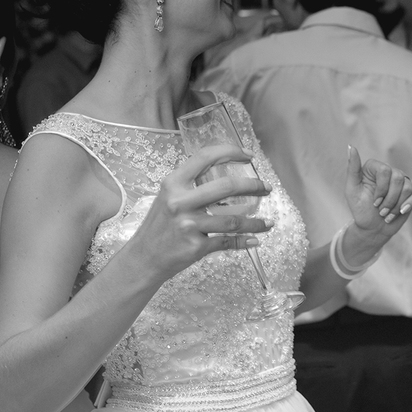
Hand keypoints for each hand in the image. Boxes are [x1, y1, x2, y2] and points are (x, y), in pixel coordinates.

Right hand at [125, 144, 271, 280]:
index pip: (206, 157)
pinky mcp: (196, 246)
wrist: (143, 258)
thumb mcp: (167, 198)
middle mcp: (181, 201)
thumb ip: (190, 186)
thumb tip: (224, 179)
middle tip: (266, 188)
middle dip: (253, 186)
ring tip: (267, 223)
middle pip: (227, 187)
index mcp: (174, 183)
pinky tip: (254, 239)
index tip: (249, 156)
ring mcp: (189, 225)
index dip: (231, 152)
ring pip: (233, 221)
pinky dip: (244, 241)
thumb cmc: (158, 227)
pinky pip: (227, 242)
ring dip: (255, 222)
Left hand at [345, 146, 411, 238]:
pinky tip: (402, 211)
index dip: (381, 189)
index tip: (374, 202)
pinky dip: (411, 203)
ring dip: (397, 206)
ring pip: (408, 188)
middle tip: (381, 210)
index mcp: (374, 167)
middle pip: (398, 178)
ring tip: (388, 214)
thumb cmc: (360, 208)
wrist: (372, 227)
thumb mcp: (351, 190)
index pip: (385, 170)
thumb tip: (351, 147)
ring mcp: (402, 180)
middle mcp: (389, 170)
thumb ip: (352, 168)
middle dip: (389, 200)